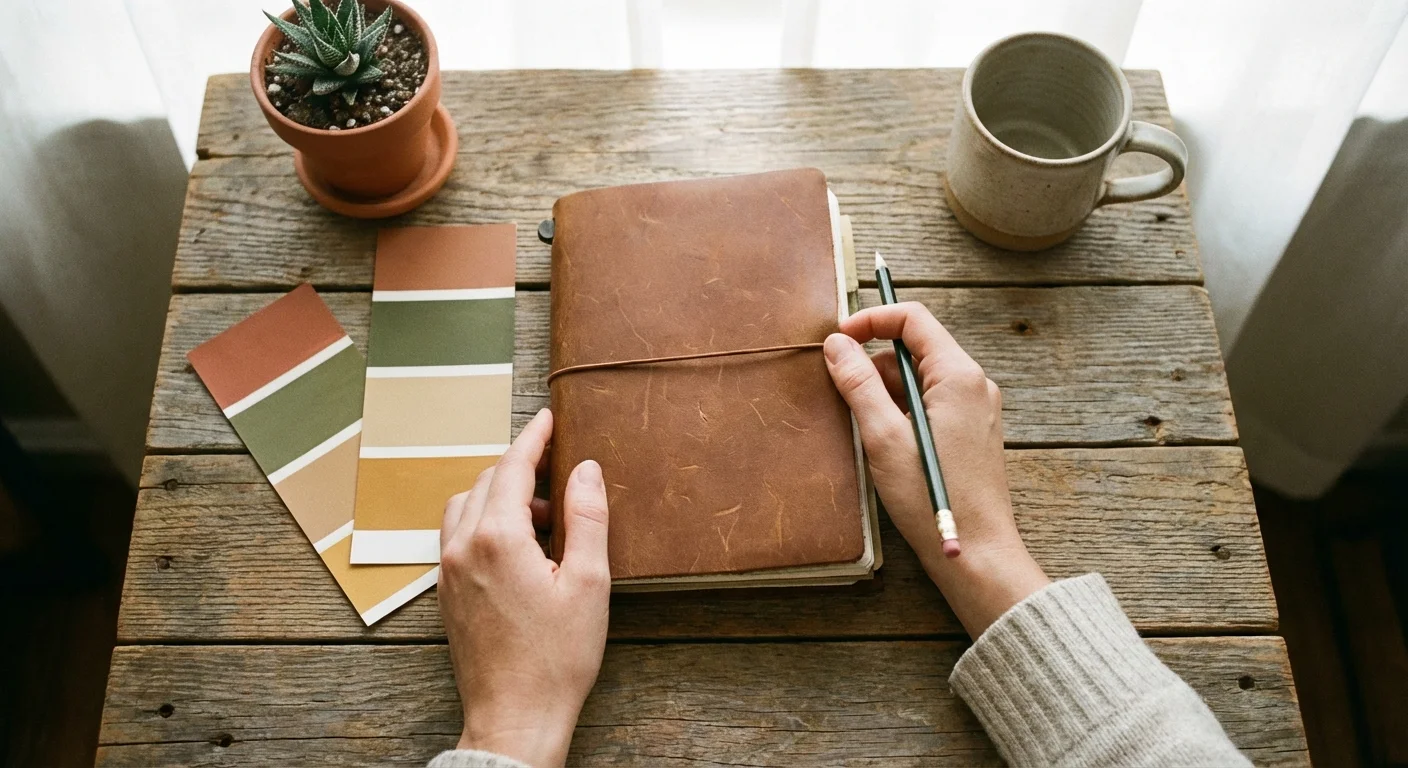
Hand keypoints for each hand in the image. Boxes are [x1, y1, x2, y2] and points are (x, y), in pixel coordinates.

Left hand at [439, 408, 610, 766]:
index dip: (533, 437)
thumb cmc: (556, 658)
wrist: (515, 717)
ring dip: (500, 498)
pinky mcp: (446, 593)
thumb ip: (587, 518)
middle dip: (522, 472)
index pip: (512, 467)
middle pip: (487, 481)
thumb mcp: (589, 583)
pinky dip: (484, 524)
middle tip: (561, 485)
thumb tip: (584, 469)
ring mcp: (448, 571)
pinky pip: (458, 536)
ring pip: (466, 506)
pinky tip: (518, 551)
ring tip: (543, 525)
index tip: (548, 418)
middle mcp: (463, 547)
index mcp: (498, 538)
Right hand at [824, 302, 1049, 637]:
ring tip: (858, 423)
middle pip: (915, 347)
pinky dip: (899, 409)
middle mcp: (974, 384)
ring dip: (884, 388)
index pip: (913, 318)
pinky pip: (928, 403)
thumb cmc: (933, 499)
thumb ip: (859, 384)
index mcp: (959, 376)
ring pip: (919, 377)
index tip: (836, 339)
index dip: (871, 320)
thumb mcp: (883, 437)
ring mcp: (974, 410)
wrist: (978, 554)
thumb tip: (836, 344)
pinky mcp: (969, 433)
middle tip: (837, 385)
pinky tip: (880, 440)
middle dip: (872, 359)